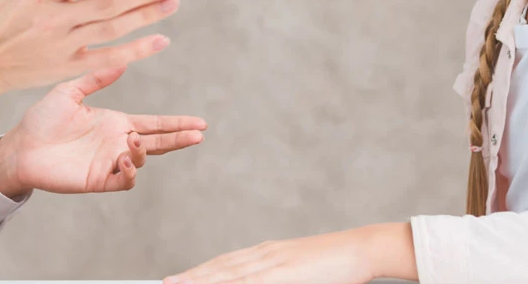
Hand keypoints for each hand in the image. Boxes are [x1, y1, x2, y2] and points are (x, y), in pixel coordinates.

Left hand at [0, 66, 206, 196]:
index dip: (176, 123)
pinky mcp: (96, 179)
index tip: (200, 123)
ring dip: (143, 152)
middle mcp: (117, 142)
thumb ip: (96, 78)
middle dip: (179, 139)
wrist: (19, 146)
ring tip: (133, 141)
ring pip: (141, 161)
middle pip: (157, 142)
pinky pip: (122, 181)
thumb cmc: (42, 119)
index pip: (154, 123)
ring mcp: (108, 162)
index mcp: (115, 122)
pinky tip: (123, 158)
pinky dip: (129, 172)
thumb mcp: (70, 91)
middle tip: (198, 135)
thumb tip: (123, 61)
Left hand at [165, 224, 416, 283]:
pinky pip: (253, 282)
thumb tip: (258, 282)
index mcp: (267, 254)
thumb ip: (276, 278)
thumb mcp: (299, 272)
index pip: (225, 264)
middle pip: (220, 267)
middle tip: (165, 283)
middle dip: (192, 277)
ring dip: (202, 280)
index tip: (177, 279)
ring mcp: (275, 262)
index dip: (199, 272)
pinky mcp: (286, 272)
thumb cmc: (335, 265)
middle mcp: (266, 254)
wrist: (362, 248)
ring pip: (230, 274)